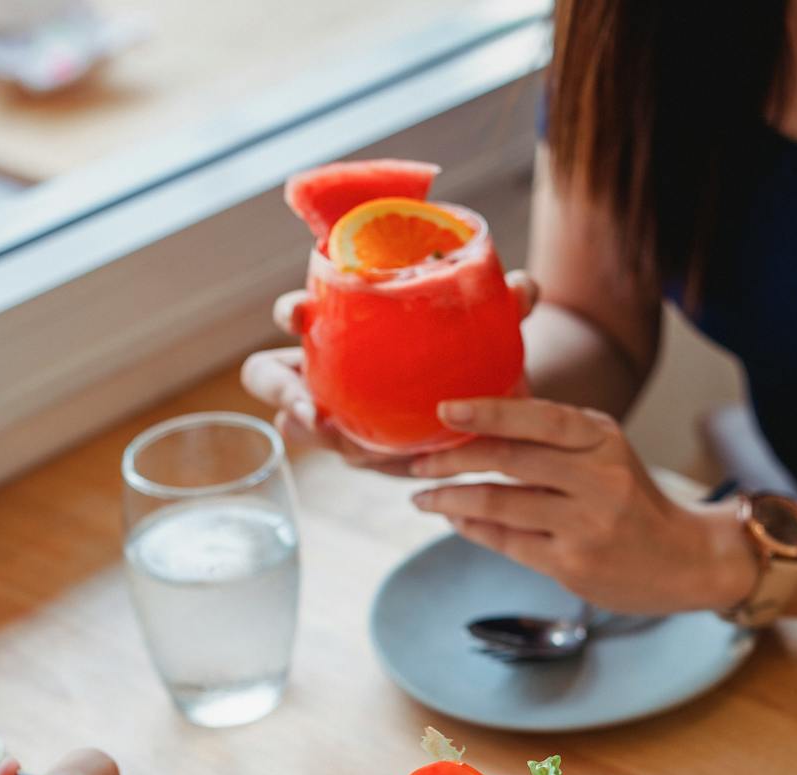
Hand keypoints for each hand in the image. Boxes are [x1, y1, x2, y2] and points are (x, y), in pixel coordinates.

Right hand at [241, 275, 537, 473]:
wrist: (489, 396)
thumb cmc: (467, 347)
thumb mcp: (486, 324)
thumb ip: (503, 307)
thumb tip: (523, 287)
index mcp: (339, 326)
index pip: (294, 315)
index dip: (289, 314)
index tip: (298, 315)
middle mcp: (327, 371)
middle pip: (273, 380)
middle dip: (285, 393)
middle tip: (312, 412)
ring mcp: (340, 414)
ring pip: (307, 429)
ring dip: (324, 438)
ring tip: (353, 446)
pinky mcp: (366, 450)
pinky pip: (356, 458)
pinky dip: (377, 460)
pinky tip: (405, 464)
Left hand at [409, 397, 758, 613]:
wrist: (684, 559)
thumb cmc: (630, 498)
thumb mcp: (604, 451)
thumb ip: (553, 434)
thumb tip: (480, 413)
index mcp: (603, 438)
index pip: (538, 417)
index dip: (487, 412)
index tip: (443, 410)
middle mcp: (598, 477)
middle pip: (508, 459)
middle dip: (451, 460)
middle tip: (416, 463)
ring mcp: (585, 523)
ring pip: (497, 503)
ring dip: (449, 499)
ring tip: (423, 496)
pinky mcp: (572, 564)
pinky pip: (505, 541)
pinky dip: (472, 528)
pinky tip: (455, 519)